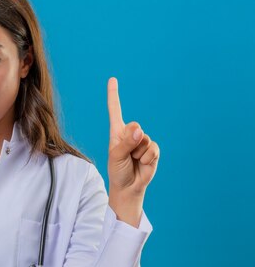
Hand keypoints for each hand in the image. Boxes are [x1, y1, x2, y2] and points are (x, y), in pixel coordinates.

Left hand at [107, 77, 159, 197]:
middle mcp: (130, 134)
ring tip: (133, 161)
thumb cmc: (118, 171)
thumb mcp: (116, 156)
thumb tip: (139, 131)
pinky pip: (153, 148)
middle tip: (127, 155)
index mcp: (117, 132)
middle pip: (135, 126)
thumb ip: (126, 142)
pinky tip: (143, 163)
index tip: (112, 79)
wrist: (129, 187)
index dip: (114, 95)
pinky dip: (148, 158)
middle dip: (131, 141)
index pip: (115, 110)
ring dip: (138, 153)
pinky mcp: (153, 150)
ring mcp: (142, 141)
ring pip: (144, 139)